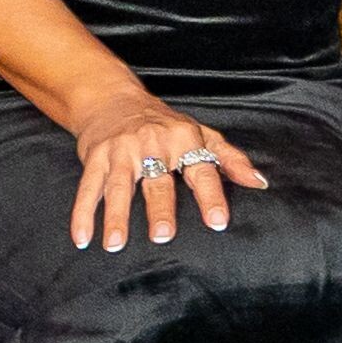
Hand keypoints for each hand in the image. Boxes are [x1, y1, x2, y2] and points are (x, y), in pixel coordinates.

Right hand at [61, 86, 268, 252]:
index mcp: (184, 140)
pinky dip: (82, 214)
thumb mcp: (202, 134)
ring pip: (118, 187)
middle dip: (160, 209)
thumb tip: (259, 182)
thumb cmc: (164, 123)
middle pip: (157, 182)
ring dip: (115, 216)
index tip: (217, 221)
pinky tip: (83, 239)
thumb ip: (230, 159)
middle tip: (163, 235)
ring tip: (116, 244)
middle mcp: (152, 144)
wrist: (113, 99)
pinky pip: (87, 188)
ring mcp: (121, 151)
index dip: (211, 196)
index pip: (201, 171)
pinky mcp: (95, 157)